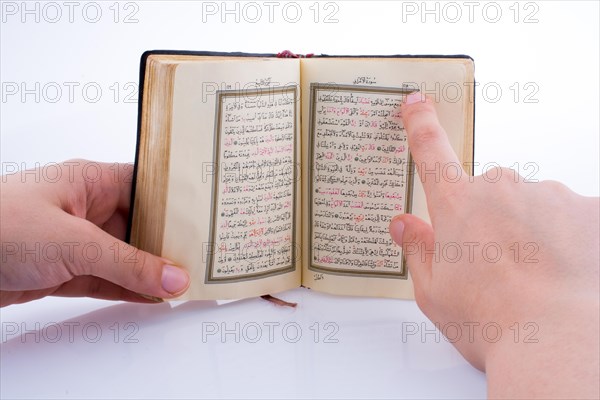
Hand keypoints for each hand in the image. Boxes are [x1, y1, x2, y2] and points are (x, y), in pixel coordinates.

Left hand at [1, 160, 189, 306]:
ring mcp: (75, 241)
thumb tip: (172, 278)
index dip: (179, 201)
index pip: (148, 186)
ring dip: (152, 270)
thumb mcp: (73, 243)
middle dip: (170, 241)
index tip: (208, 218)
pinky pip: (108, 279)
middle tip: (204, 257)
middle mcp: (86, 208)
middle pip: (141, 224)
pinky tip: (155, 296)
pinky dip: (130, 289)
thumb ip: (128, 264)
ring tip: (187, 281)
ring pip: (126, 255)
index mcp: (91, 181)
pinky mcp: (64, 270)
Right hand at [390, 93, 598, 397]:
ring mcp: (548, 195)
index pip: (431, 151)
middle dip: (488, 218)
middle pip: (487, 192)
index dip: (421, 124)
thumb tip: (403, 223)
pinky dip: (566, 238)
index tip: (417, 102)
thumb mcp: (434, 293)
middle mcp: (500, 189)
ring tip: (532, 276)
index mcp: (456, 205)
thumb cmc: (493, 321)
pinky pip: (570, 215)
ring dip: (529, 229)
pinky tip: (562, 271)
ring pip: (530, 204)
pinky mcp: (589, 209)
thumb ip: (417, 250)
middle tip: (493, 264)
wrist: (560, 343)